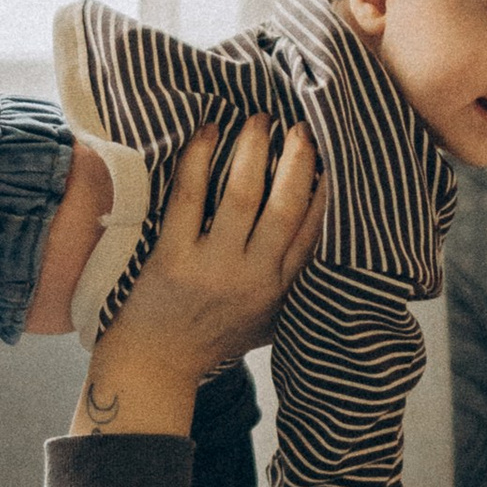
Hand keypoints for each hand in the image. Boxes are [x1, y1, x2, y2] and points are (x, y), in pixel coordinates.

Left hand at [68, 118, 323, 441]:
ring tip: (259, 120)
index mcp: (277, 290)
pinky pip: (189, 196)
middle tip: (299, 126)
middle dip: (296, 160)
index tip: (331, 155)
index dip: (325, 190)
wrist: (154, 366)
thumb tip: (322, 236)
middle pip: (284, 207)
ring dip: (252, 150)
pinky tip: (207, 132)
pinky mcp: (172, 258)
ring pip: (241, 194)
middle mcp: (251, 278)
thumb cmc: (210, 338)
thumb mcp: (266, 320)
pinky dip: (199, 159)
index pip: (313, 232)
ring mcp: (211, 267)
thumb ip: (293, 284)